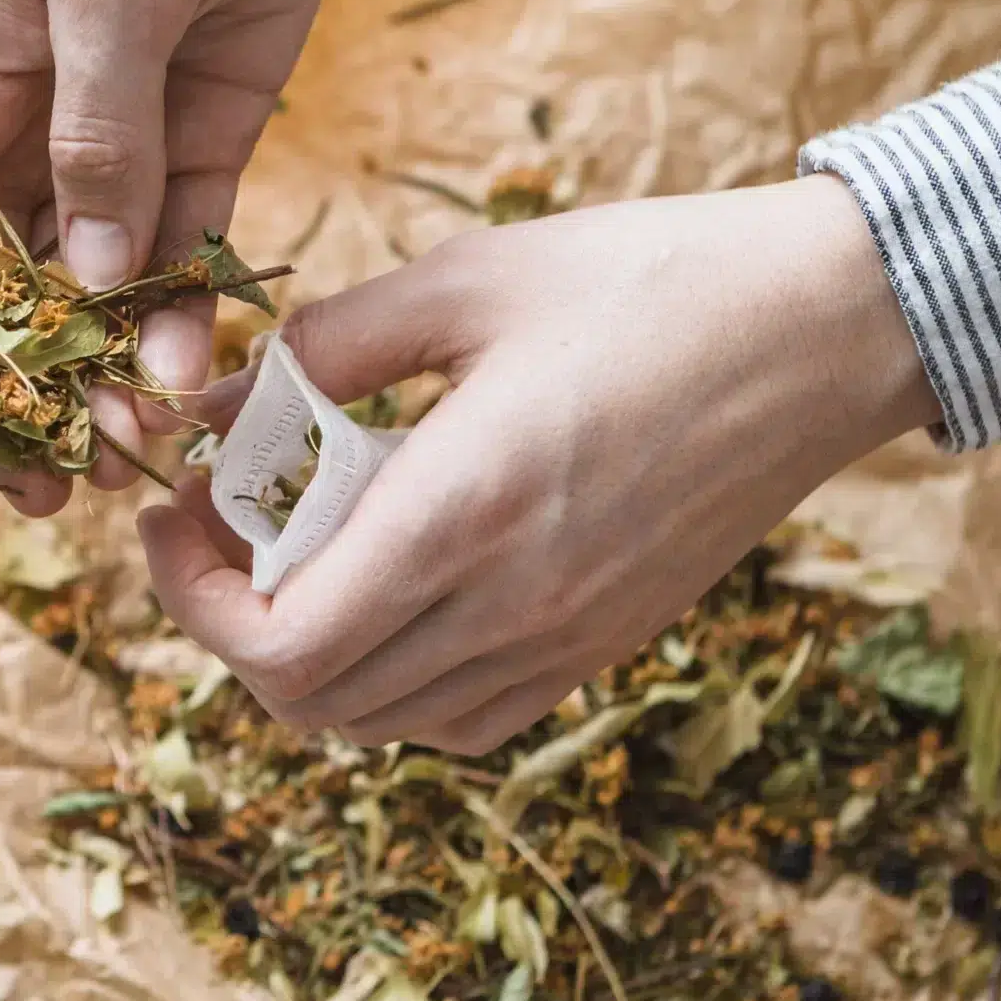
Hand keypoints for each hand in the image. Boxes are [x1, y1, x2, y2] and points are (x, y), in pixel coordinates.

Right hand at [0, 0, 400, 515]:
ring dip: (108, 375)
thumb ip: (97, 137)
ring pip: (87, 289)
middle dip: (19, 390)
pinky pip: (179, 249)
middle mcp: (17, 119)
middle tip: (63, 483)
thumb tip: (90, 283)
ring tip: (146, 449)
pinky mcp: (205, 126)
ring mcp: (112, 130)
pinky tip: (205, 372)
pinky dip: (186, 317)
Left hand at [141, 175, 943, 753]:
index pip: (280, 644)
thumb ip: (326, 348)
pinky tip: (378, 597)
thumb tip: (211, 405)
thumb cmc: (648, 280)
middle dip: (227, 626)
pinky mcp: (602, 649)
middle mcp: (512, 605)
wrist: (829, 326)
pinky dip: (388, 686)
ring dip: (302, 659)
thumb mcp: (466, 277)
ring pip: (378, 723)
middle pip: (311, 701)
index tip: (170, 518)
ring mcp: (564, 641)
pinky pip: (458, 721)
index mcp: (464, 511)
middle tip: (210, 535)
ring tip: (284, 559)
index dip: (190, 600)